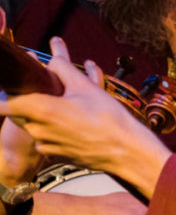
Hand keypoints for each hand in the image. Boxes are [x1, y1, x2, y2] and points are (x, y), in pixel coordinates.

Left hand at [0, 39, 168, 198]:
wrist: (124, 150)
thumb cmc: (107, 119)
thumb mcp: (86, 87)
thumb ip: (63, 69)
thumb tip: (51, 59)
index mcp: (42, 109)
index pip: (5, 103)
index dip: (3, 93)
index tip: (6, 86)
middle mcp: (38, 129)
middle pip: (19, 112)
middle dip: (28, 100)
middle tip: (44, 90)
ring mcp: (46, 144)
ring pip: (34, 125)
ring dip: (44, 114)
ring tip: (66, 105)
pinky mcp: (55, 154)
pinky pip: (46, 137)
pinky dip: (53, 128)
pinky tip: (72, 123)